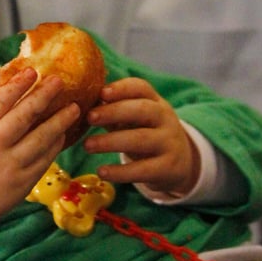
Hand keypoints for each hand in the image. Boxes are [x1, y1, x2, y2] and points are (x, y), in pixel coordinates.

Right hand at [0, 67, 79, 228]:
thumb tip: (13, 90)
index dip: (17, 86)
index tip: (32, 71)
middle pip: (23, 117)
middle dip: (43, 96)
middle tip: (59, 81)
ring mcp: (9, 167)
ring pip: (40, 138)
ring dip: (59, 120)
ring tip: (73, 108)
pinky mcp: (22, 183)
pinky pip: (44, 159)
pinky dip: (55, 144)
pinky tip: (63, 132)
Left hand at [83, 78, 198, 194]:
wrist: (180, 163)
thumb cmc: (147, 134)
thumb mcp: (135, 120)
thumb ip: (113, 110)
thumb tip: (81, 104)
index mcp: (155, 101)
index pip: (141, 88)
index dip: (121, 88)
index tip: (101, 92)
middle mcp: (165, 118)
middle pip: (142, 110)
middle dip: (114, 112)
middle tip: (90, 117)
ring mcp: (169, 143)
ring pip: (141, 139)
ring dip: (111, 141)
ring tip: (87, 145)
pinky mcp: (168, 168)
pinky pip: (143, 170)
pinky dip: (120, 172)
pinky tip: (101, 171)